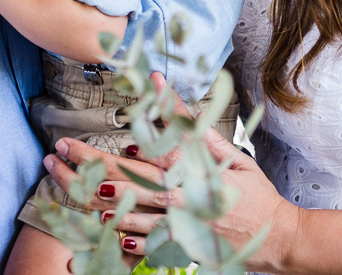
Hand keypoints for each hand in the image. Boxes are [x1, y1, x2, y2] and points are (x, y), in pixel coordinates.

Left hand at [44, 74, 297, 272]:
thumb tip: (172, 96)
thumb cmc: (255, 193)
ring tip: (66, 185)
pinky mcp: (180, 245)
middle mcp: (180, 196)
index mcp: (193, 170)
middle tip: (61, 150)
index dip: (118, 131)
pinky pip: (142, 242)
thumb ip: (200, 132)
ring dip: (93, 198)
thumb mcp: (233, 156)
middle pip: (125, 179)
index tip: (81, 127)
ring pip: (125, 211)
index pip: (151, 143)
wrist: (279, 238)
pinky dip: (119, 234)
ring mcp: (178, 223)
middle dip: (89, 163)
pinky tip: (100, 226)